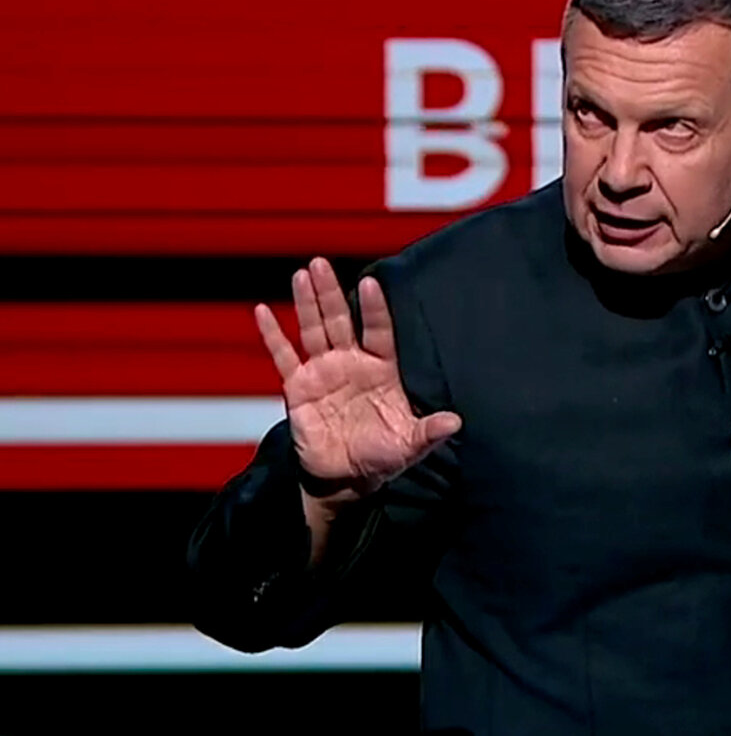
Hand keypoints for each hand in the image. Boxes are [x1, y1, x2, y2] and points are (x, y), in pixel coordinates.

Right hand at [254, 257, 461, 501]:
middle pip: (339, 321)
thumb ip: (429, 431)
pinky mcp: (298, 388)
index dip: (373, 309)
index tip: (370, 283)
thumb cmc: (382, 456)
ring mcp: (323, 372)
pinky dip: (272, 334)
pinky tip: (262, 310)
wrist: (347, 479)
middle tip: (321, 263)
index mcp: (381, 370)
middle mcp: (351, 363)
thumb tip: (455, 423)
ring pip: (313, 330)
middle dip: (330, 293)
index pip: (378, 331)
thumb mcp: (410, 445)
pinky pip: (284, 356)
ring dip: (306, 302)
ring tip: (301, 274)